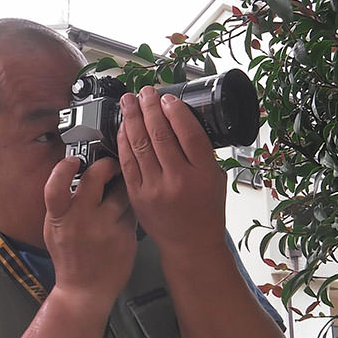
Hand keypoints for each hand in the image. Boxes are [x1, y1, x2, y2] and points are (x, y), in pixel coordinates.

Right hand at [43, 157, 136, 302]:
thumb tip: (72, 174)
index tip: (72, 161)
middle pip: (96, 177)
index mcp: (59, 218)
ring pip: (122, 191)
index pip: (55, 185)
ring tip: (120, 189)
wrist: (85, 290)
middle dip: (106, 165)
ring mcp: (106, 227)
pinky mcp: (126, 235)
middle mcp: (82, 220)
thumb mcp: (53, 230)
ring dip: (123, 186)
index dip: (63, 168)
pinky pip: (132, 210)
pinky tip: (124, 213)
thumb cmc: (69, 258)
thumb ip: (61, 204)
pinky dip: (129, 208)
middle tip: (109, 165)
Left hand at [116, 86, 227, 255]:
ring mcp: (155, 188)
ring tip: (129, 102)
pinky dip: (123, 141)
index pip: (188, 133)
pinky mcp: (138, 195)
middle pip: (160, 135)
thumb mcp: (215, 178)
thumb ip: (200, 152)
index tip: (166, 98)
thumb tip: (182, 120)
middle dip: (149, 108)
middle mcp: (178, 180)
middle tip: (144, 92)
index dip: (175, 111)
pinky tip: (122, 127)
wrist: (189, 244)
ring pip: (140, 145)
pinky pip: (127, 162)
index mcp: (203, 173)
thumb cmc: (205, 211)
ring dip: (132, 119)